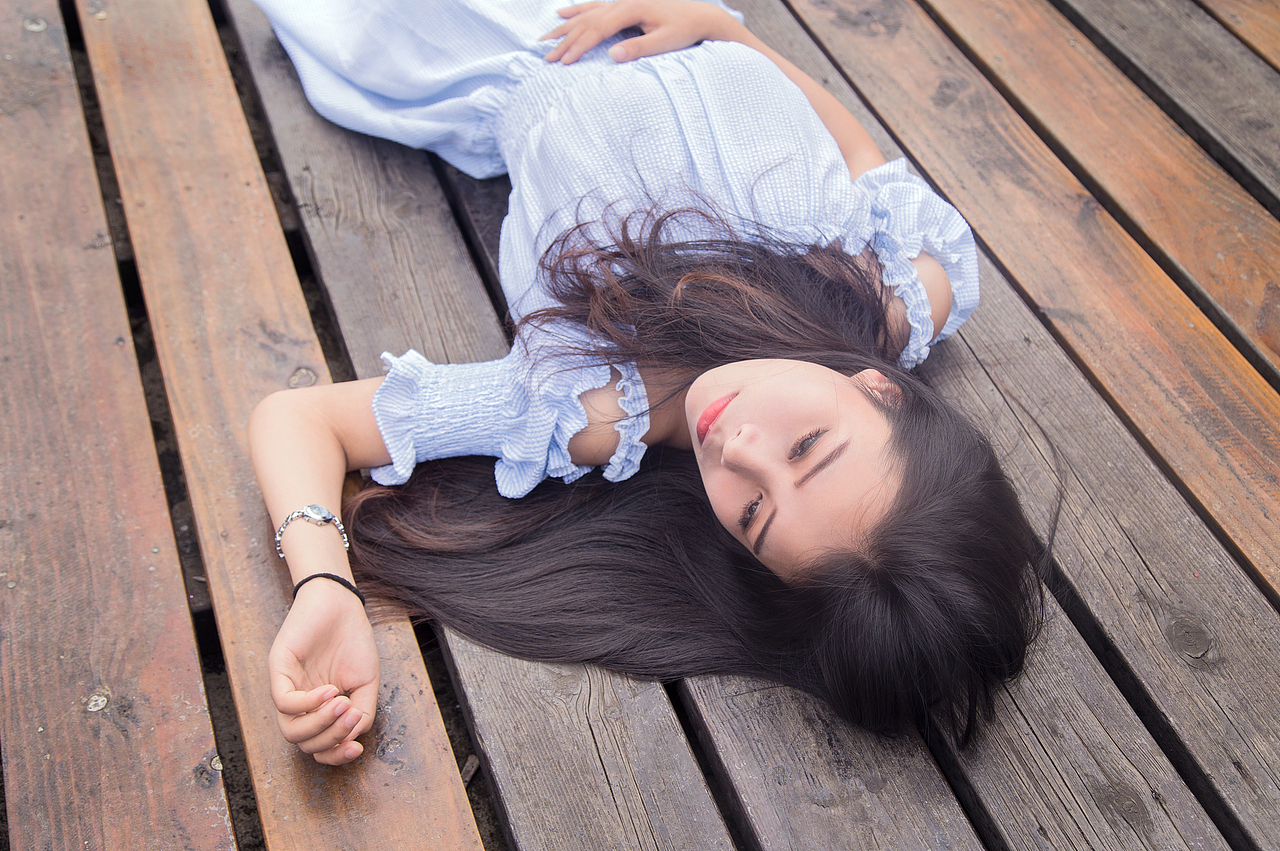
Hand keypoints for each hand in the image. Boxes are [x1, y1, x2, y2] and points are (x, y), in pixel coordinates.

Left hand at [268, 578, 380, 764]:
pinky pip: (285, 702)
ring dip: (319, 725)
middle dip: (331, 738)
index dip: (335, 755)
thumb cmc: (353, 640)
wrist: (342, 604)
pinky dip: (309, 704)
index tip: (357, 749)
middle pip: (304, 743)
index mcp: (319, 709)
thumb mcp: (367, 683)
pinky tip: (331, 691)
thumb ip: (363, 713)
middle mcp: (300, 703)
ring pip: (291, 730)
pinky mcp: (278, 670)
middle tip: (352, 717)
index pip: (318, 746)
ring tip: (342, 705)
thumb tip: (352, 738)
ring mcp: (287, 687)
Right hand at [540, 0, 740, 64]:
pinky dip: (577, 11)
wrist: (700, 15)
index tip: (565, 62)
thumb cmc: (684, 29)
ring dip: (564, 27)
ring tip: (544, 39)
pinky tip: (562, 14)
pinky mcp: (623, 4)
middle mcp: (622, 1)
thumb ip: (640, 48)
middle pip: (587, 21)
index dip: (580, 46)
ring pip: (586, 13)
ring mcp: (621, 1)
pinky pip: (594, 7)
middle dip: (565, 40)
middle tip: (546, 57)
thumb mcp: (665, 42)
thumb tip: (614, 55)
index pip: (598, 29)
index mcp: (631, 8)